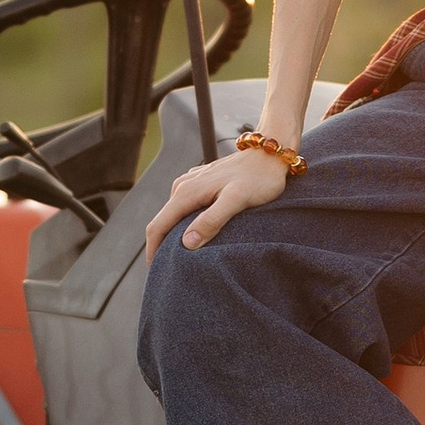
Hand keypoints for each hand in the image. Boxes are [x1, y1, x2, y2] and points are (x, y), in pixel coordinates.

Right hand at [142, 143, 291, 260]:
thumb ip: (212, 219)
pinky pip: (185, 206)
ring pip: (173, 214)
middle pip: (163, 221)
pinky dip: (184, 222)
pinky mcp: (201, 182)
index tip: (157, 272)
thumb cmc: (259, 179)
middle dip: (161, 246)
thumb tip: (187, 242)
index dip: (154, 252)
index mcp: (187, 192)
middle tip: (170, 270)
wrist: (270, 152)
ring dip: (173, 234)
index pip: (158, 226)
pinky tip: (196, 233)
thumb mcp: (237, 200)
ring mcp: (191, 182)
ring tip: (181, 257)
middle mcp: (183, 185)